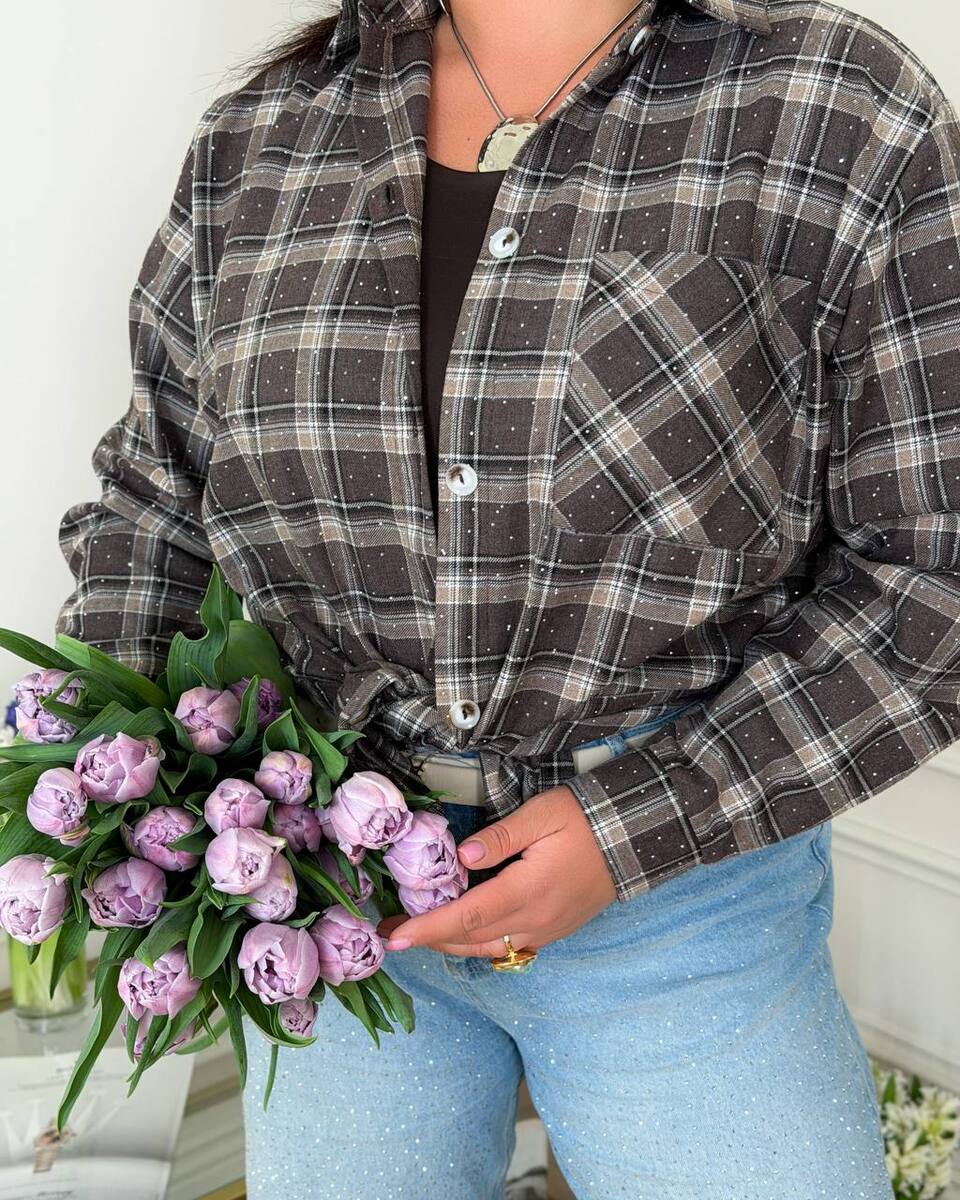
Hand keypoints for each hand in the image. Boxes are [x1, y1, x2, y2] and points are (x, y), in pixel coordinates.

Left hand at [375, 784, 618, 955]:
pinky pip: (507, 946)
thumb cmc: (585, 819)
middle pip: (470, 940)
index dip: (428, 928)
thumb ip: (502, 836)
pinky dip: (477, 943)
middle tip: (391, 931)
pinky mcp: (554, 930)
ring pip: (487, 948)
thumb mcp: (542, 814)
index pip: (468, 916)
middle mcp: (536, 920)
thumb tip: (462, 855)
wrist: (632, 838)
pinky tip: (461, 929)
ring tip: (418, 931)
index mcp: (529, 890)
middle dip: (427, 938)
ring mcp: (546, 930)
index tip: (394, 936)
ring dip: (449, 943)